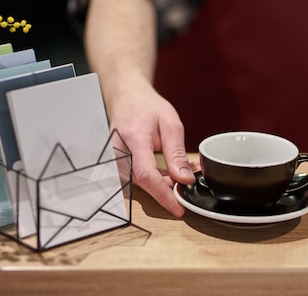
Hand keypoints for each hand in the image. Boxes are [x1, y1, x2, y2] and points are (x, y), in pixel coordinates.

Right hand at [107, 78, 197, 216]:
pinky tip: (172, 170)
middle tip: (191, 177)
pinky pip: (139, 178)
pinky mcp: (119, 165)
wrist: (127, 98)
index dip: (163, 195)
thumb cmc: (147, 107)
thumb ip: (176, 153)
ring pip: (143, 183)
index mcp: (133, 139)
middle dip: (171, 186)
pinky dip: (158, 178)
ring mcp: (116, 160)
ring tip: (184, 169)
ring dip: (166, 182)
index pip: (147, 175)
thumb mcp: (170, 124)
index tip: (179, 208)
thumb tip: (184, 179)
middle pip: (145, 183)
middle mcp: (119, 153)